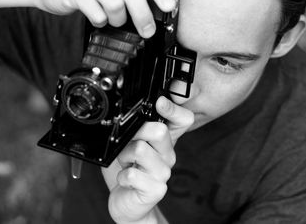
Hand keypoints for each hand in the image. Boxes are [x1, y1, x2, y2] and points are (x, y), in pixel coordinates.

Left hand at [101, 96, 193, 222]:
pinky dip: (121, 176)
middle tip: (127, 145)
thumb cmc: (129, 170)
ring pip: (140, 149)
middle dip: (135, 134)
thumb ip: (136, 128)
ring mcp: (164, 173)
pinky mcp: (156, 190)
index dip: (173, 109)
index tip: (159, 103)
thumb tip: (130, 113)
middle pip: (159, 130)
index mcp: (166, 140)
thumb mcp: (132, 144)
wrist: (129, 203)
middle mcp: (169, 155)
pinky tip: (125, 180)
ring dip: (124, 156)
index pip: (183, 119)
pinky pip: (132, 175)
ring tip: (125, 163)